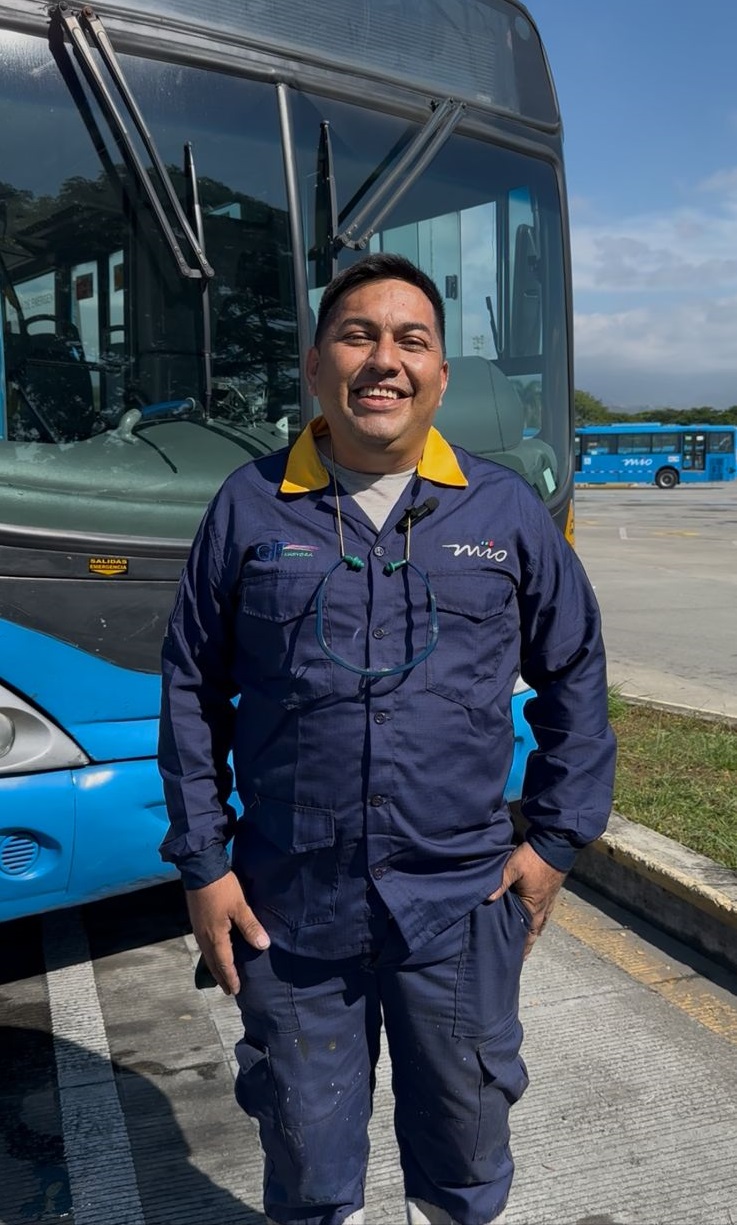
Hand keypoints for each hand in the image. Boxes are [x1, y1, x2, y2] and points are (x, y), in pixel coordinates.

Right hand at [185, 870, 269, 994]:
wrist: (200, 869)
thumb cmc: (222, 888)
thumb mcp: (240, 906)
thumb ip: (250, 927)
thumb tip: (263, 946)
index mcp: (215, 936)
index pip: (224, 963)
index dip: (230, 978)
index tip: (235, 991)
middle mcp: (204, 937)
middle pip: (213, 963)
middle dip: (221, 977)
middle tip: (228, 990)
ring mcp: (198, 929)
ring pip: (207, 955)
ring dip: (216, 967)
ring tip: (222, 976)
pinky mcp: (197, 921)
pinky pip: (204, 946)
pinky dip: (211, 955)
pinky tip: (216, 953)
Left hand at [487, 842, 565, 957]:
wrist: (556, 843)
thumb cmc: (534, 857)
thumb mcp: (513, 867)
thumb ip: (500, 883)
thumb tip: (487, 898)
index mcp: (533, 904)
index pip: (527, 931)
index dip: (522, 945)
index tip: (517, 958)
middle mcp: (543, 906)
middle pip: (535, 930)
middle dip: (528, 942)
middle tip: (522, 955)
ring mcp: (549, 899)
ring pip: (541, 921)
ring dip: (534, 931)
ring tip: (529, 940)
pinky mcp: (552, 890)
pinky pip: (546, 911)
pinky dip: (540, 919)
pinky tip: (538, 919)